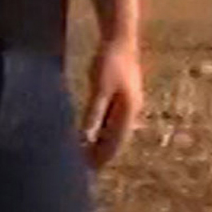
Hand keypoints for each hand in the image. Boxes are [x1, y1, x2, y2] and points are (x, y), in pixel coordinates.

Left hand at [82, 34, 144, 168]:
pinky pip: (112, 123)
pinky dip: (100, 132)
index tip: (84, 173)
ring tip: (82, 156)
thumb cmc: (109, 61)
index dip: (100, 160)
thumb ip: (94, 114)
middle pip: (115, 142)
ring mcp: (128, 106)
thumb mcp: (99, 88)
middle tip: (81, 170)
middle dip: (100, 156)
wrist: (120, 38)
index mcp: (128, 112)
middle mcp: (131, 113)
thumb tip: (86, 138)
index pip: (114, 145)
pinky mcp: (122, 99)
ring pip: (114, 133)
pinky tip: (89, 135)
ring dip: (100, 145)